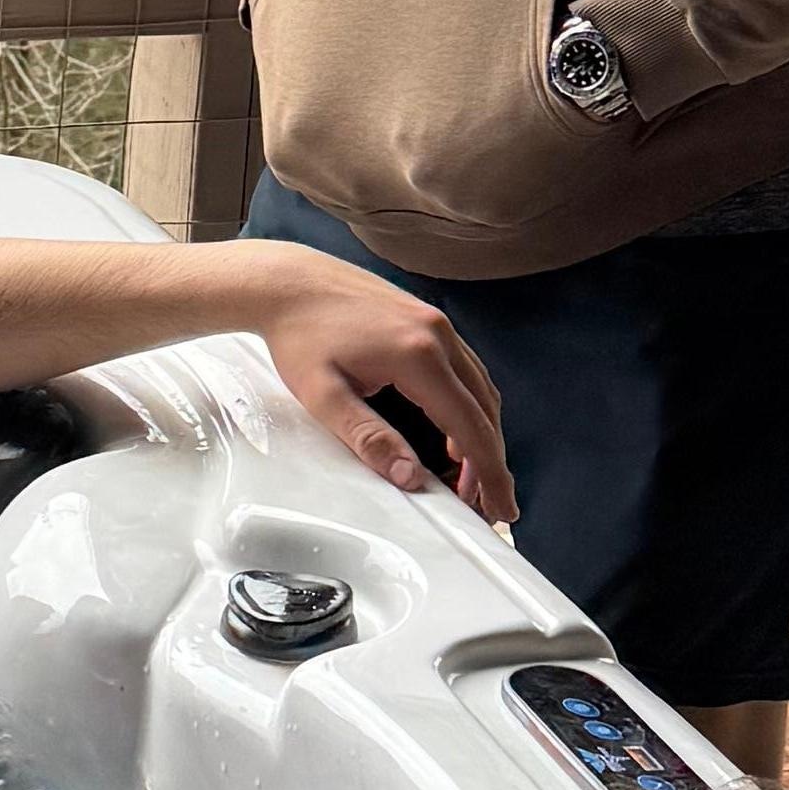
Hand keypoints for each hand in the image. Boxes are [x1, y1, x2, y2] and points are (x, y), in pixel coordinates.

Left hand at [260, 257, 516, 522]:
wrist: (287, 283)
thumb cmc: (299, 335)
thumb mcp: (324, 397)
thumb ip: (369, 439)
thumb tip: (410, 477)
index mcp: (417, 355)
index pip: (470, 426)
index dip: (490, 473)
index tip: (501, 506)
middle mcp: (437, 334)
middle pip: (484, 409)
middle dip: (492, 461)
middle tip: (491, 504)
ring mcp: (436, 322)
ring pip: (480, 388)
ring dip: (483, 433)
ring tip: (472, 477)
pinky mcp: (427, 319)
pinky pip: (466, 369)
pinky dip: (470, 405)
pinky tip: (455, 431)